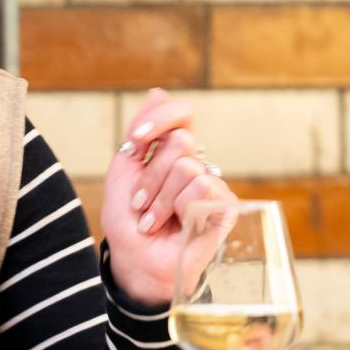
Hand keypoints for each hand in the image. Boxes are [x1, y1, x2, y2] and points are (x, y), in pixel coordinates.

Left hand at [101, 88, 236, 306]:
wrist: (135, 258)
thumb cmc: (129, 218)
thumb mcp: (124, 170)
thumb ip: (141, 130)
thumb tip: (158, 91)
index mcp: (173, 151)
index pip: (181, 114)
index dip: (158, 120)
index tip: (133, 142)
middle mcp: (197, 164)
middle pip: (180, 142)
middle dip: (149, 176)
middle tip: (140, 202)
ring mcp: (213, 185)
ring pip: (188, 167)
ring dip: (159, 198)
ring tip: (154, 218)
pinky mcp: (225, 207)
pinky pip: (202, 188)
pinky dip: (179, 209)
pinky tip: (176, 225)